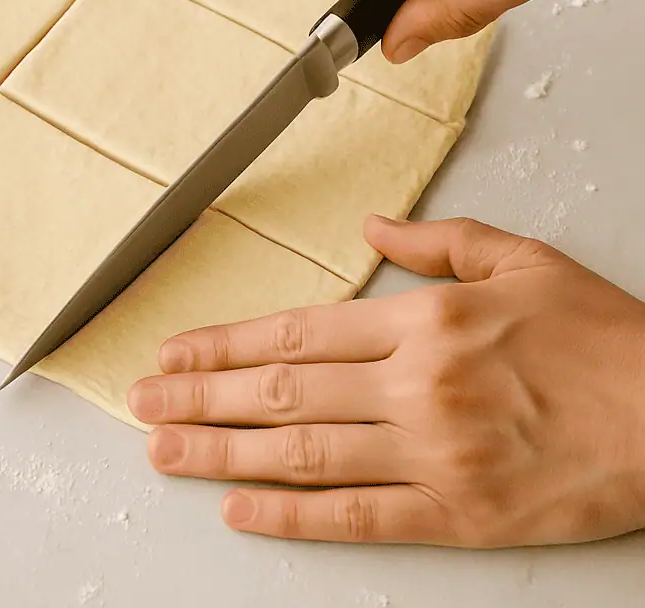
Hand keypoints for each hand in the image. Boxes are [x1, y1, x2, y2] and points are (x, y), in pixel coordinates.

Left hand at [127, 217, 644, 546]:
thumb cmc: (600, 337)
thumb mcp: (520, 259)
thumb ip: (438, 241)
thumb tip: (374, 224)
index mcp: (422, 323)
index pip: (295, 333)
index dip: (224, 344)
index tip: (174, 352)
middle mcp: (413, 387)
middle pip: (281, 393)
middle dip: (201, 396)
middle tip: (142, 402)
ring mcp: (432, 455)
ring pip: (304, 453)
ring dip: (224, 453)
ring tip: (164, 451)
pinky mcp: (459, 515)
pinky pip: (359, 518)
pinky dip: (293, 515)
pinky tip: (241, 510)